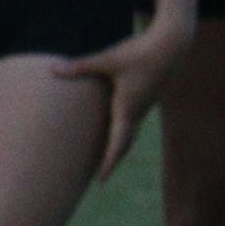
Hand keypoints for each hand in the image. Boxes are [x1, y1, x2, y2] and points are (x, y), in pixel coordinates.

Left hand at [56, 14, 194, 182]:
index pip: (117, 142)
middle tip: (101, 178)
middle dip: (113, 160)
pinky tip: (118, 130)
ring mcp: (144, 104)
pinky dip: (125, 132)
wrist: (172, 45)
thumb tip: (52, 69)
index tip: (101, 180)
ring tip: (107, 159)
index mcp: (127, 107)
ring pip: (131, 132)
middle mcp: (137, 110)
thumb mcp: (107, 59)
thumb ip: (80, 66)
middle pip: (125, 143)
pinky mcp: (147, 96)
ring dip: (119, 147)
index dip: (108, 162)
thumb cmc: (139, 52)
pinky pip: (134, 121)